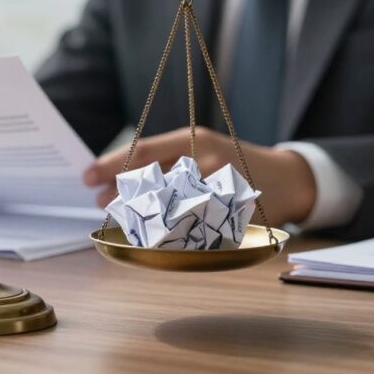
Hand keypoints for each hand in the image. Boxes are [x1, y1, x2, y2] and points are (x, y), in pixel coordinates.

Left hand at [82, 126, 316, 225]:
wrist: (287, 178)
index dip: (110, 165)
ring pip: (164, 208)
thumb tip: (118, 176)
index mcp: (195, 138)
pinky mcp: (228, 216)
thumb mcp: (200, 145)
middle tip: (100, 202)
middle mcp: (206, 161)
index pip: (143, 151)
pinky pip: (187, 230)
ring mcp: (218, 189)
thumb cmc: (232, 160)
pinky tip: (149, 235)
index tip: (86, 177)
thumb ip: (166, 157)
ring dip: (136, 216)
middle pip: (149, 181)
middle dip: (120, 195)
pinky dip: (163, 234)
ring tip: (118, 217)